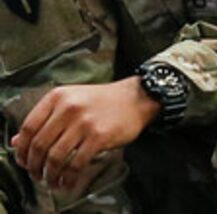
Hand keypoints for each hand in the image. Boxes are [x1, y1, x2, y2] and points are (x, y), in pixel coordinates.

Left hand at [12, 78, 156, 191]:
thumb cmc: (102, 101)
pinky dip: (68, 178)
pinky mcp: (98, 136)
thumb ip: (43, 119)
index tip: (24, 161)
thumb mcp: (71, 100)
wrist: (137, 97)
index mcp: (58, 96)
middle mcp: (69, 107)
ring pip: (54, 157)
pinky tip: (67, 182)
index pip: (28, 127)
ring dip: (49, 176)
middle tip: (37, 175)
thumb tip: (15, 142)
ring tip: (52, 181)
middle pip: (39, 145)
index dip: (22, 150)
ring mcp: (84, 122)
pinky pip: (75, 164)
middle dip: (34, 167)